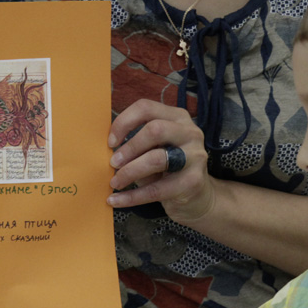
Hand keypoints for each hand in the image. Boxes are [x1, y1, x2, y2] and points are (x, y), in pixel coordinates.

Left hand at [105, 98, 214, 223]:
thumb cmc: (169, 169)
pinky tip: (115, 200)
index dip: (123, 122)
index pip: (146, 108)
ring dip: (130, 171)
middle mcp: (190, 133)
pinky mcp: (193, 182)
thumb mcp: (155, 149)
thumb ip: (138, 143)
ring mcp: (195, 157)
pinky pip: (156, 190)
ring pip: (156, 159)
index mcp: (177, 117)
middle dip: (129, 148)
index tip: (110, 142)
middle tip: (113, 163)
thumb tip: (108, 148)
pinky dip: (132, 197)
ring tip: (115, 182)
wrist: (198, 197)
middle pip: (154, 130)